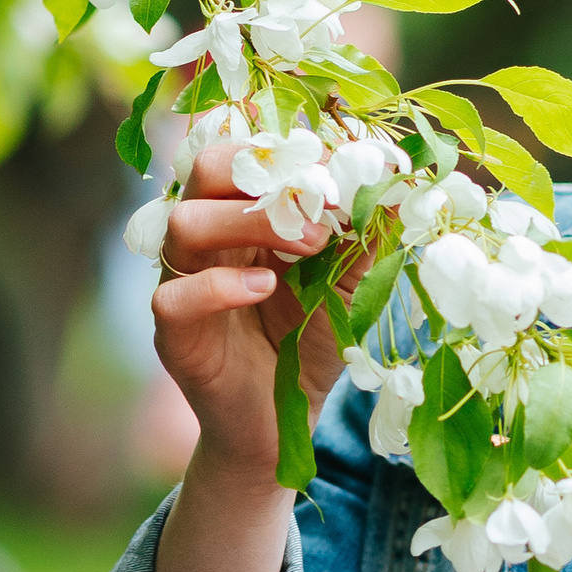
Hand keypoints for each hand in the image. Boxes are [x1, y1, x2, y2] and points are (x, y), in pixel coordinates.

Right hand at [149, 138, 344, 494]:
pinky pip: (172, 297)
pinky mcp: (174, 334)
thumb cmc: (313, 340)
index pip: (253, 152)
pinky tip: (264, 290)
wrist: (286, 420)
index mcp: (245, 212)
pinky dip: (219, 287)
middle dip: (266, 176)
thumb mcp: (353, 280)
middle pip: (206, 166)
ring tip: (308, 250)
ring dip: (250, 225)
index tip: (348, 172)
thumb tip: (400, 180)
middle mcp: (208, 237)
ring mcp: (183, 282)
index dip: (299, 153)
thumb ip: (369, 232)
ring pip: (184, 222)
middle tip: (322, 213)